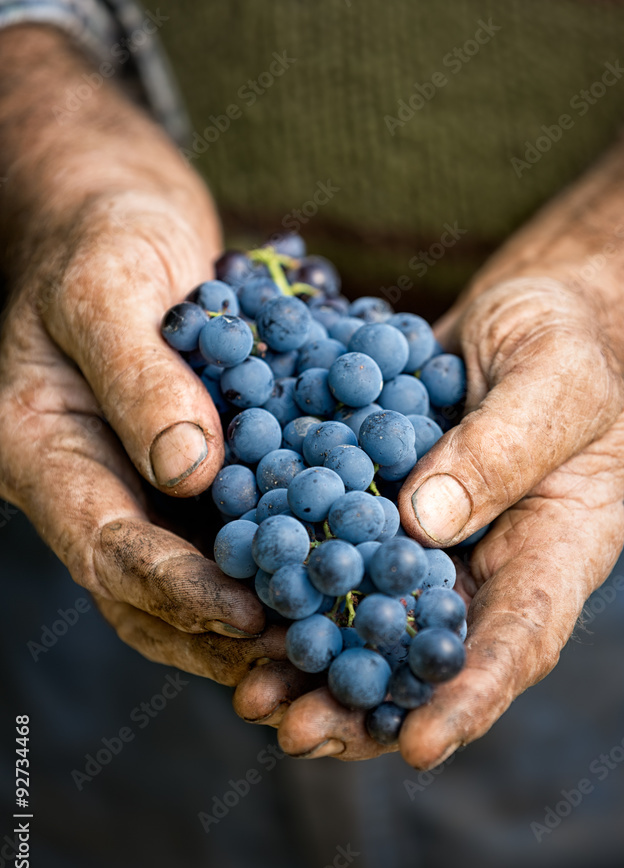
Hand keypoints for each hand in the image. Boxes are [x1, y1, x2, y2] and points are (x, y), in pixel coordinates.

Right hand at [0, 26, 312, 710]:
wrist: (116, 211)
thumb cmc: (101, 231)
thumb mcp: (110, 284)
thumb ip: (139, 376)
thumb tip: (190, 472)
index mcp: (43, 451)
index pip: (106, 545)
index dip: (177, 589)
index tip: (250, 617)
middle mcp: (90, 483)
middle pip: (145, 590)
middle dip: (220, 632)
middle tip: (302, 656)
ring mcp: (138, 482)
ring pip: (189, 576)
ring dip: (252, 617)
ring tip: (326, 640)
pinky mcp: (189, 469)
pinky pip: (228, 530)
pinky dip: (274, 559)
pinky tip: (337, 570)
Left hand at [272, 276, 623, 764]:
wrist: (520, 318)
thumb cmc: (561, 342)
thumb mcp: (552, 378)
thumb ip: (502, 447)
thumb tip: (425, 521)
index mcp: (556, 550)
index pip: (523, 638)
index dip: (471, 695)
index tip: (418, 745)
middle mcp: (489, 566)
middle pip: (432, 656)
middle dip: (367, 704)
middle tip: (300, 734)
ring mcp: (431, 545)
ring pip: (375, 624)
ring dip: (315, 666)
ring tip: (254, 700)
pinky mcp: (381, 514)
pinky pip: (338, 559)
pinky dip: (294, 589)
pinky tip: (239, 607)